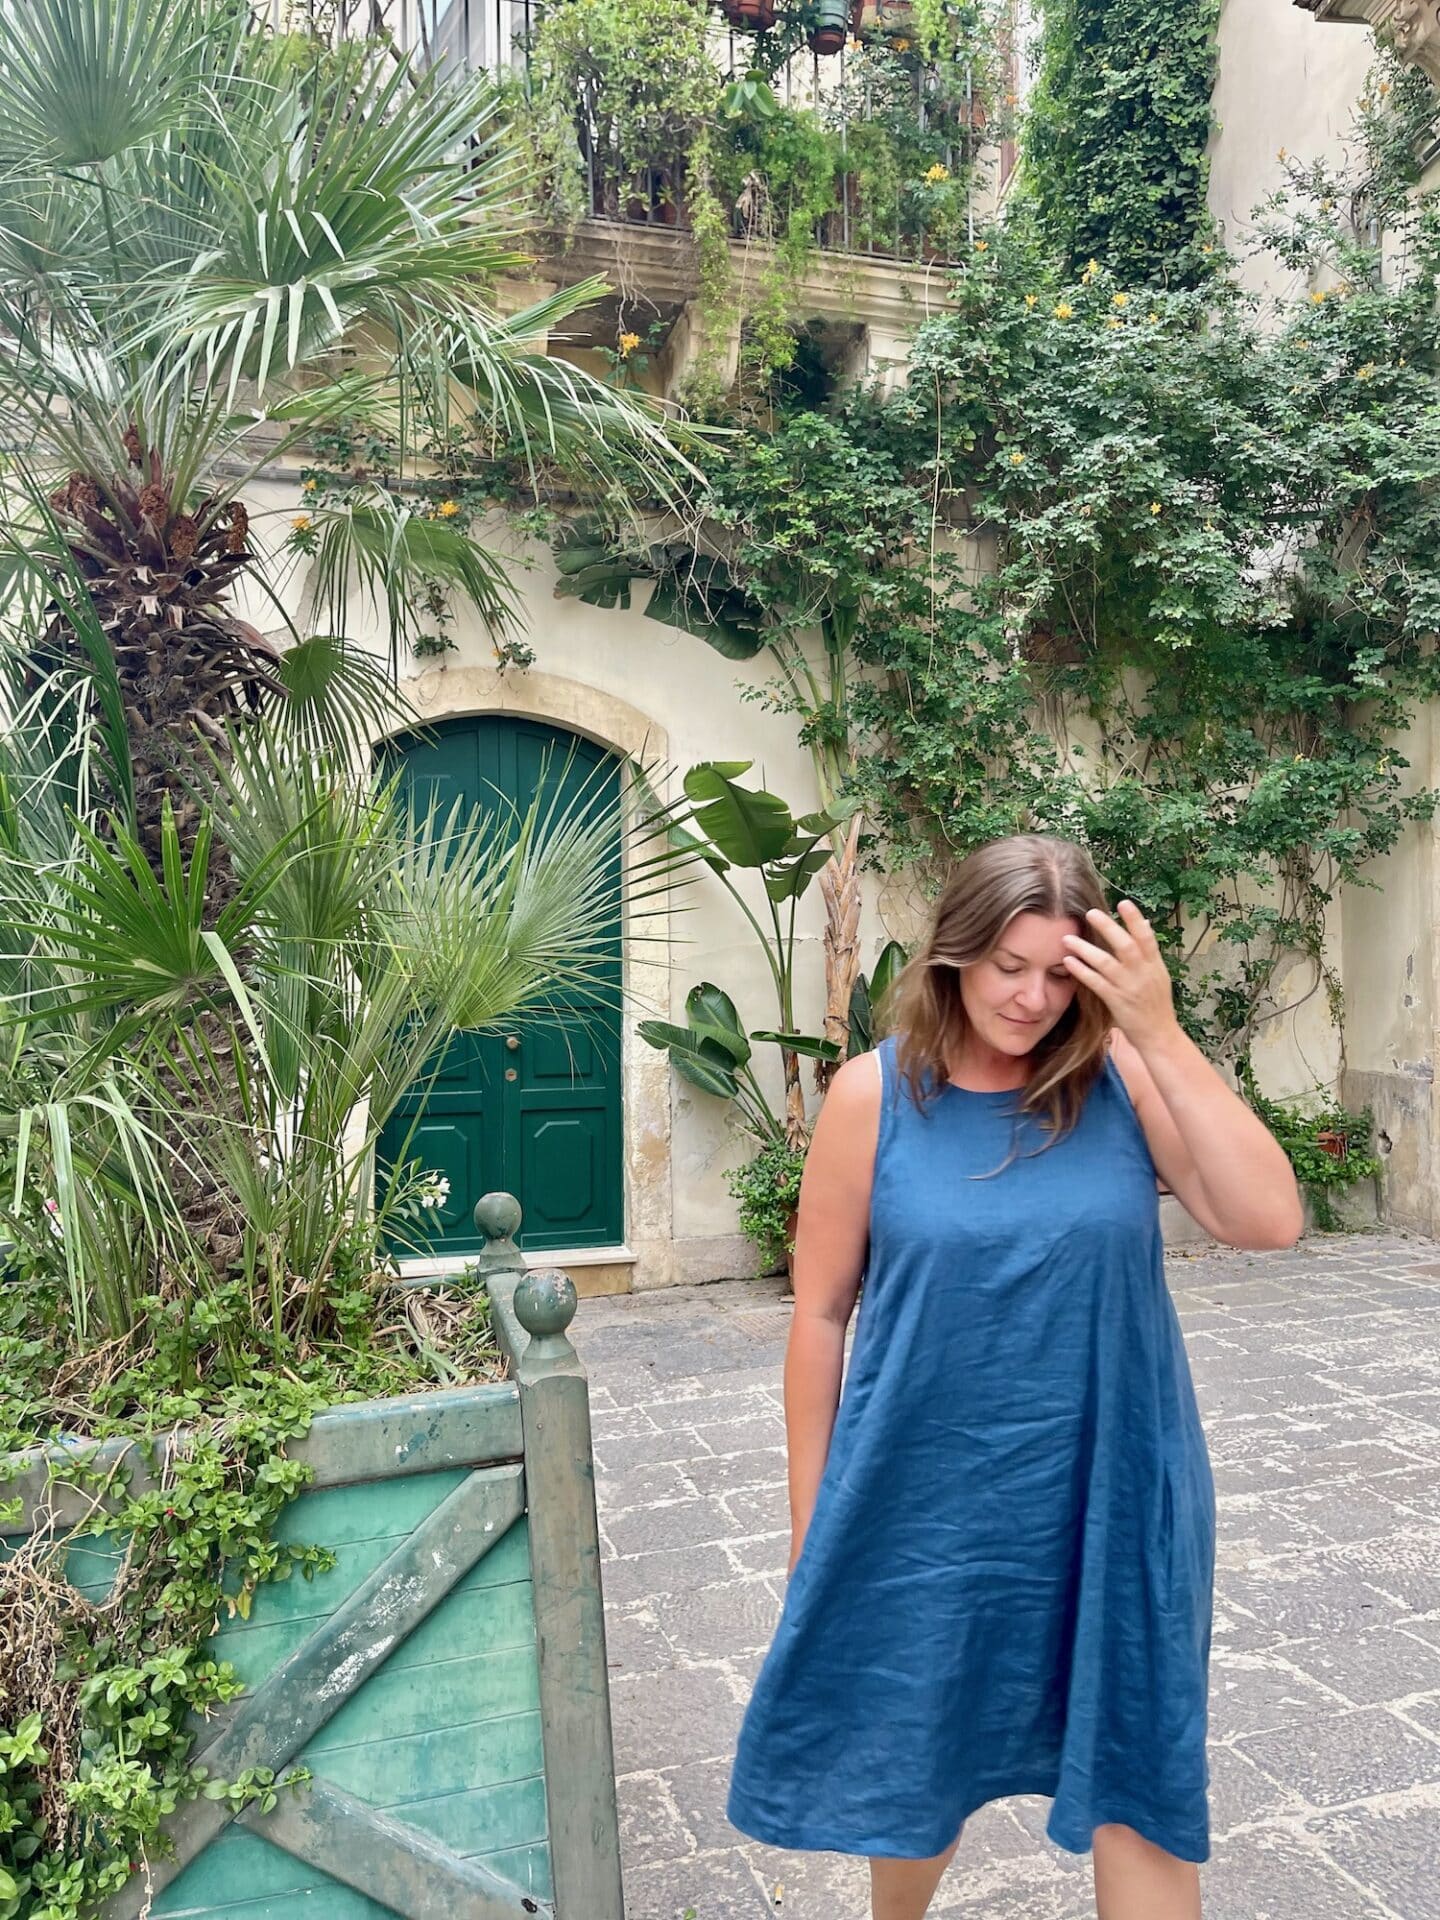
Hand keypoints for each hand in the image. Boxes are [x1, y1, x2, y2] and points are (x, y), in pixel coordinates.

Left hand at [1060, 900, 1179, 1051]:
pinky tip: (1069, 962)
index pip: (1146, 938)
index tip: (1123, 903)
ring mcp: (1129, 988)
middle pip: (1125, 945)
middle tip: (1090, 912)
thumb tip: (1144, 923)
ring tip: (1067, 938)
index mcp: (1154, 965)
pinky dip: (1082, 971)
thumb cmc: (1157, 1004)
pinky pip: (1096, 983)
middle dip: (1108, 928)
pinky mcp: (1116, 1002)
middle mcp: (1143, 973)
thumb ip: (1149, 951)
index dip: (1135, 920)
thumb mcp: (1159, 974)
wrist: (1159, 1035)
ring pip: (1106, 963)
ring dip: (1085, 949)